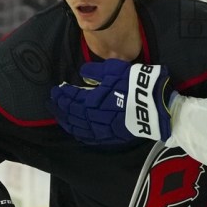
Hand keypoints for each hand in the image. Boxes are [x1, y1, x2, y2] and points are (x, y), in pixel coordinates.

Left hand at [49, 59, 174, 143]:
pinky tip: (76, 131)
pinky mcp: (111, 137)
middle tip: (52, 103)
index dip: (62, 95)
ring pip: (78, 127)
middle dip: (60, 108)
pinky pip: (90, 137)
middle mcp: (93, 117)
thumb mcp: (114, 69)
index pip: (71, 99)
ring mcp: (101, 129)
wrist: (154, 105)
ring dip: (67, 121)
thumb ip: (95, 71)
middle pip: (72, 114)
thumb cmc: (134, 83)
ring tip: (60, 116)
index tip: (55, 90)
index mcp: (91, 100)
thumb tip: (83, 73)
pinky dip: (80, 133)